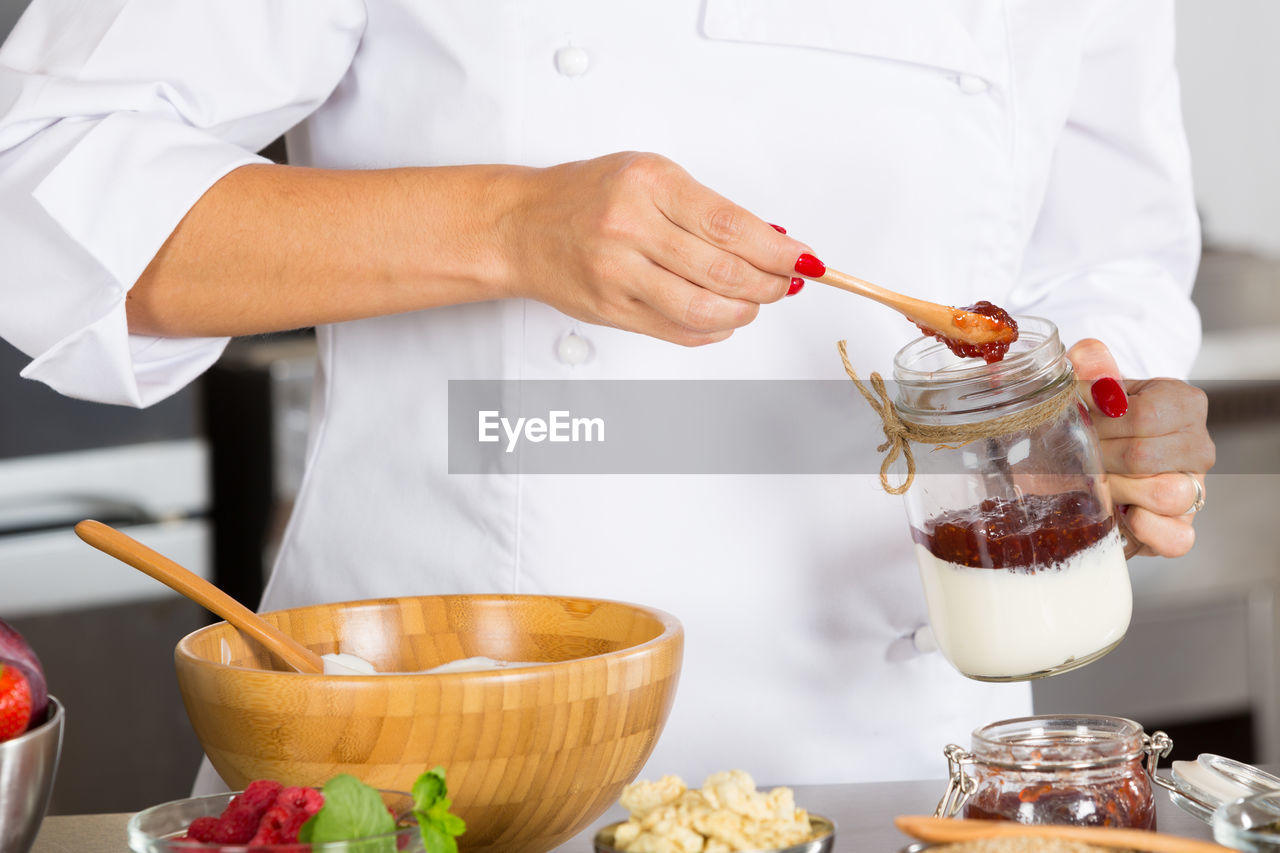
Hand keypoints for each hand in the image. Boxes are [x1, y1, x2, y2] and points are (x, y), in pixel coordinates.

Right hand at [497, 152, 811, 345]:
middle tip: (787, 284)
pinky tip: (722, 319)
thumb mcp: (648, 177)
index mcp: (648, 183)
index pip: (731, 225)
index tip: (803, 260)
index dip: (778, 250)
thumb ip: (705, 208)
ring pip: (704, 308)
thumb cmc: (586, 196)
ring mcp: (618, 273)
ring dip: (744, 312)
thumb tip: (769, 239)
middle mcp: (631, 227)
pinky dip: (711, 330)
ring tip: (754, 303)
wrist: (521, 226)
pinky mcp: (611, 309)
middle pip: (724, 270)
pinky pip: (677, 330)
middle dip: (769, 284)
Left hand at [1068, 339, 1214, 557]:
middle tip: (1076, 455)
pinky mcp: (1181, 526)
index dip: (1098, 420)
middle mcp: (1198, 446)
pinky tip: (1123, 516)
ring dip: (1116, 489)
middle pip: (1144, 456)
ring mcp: (1194, 489)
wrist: (1108, 459)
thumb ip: (1091, 367)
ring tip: (1096, 482)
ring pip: (1165, 493)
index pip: (1142, 414)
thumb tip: (1084, 353)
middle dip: (1098, 456)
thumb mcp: (1098, 389)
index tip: (1075, 418)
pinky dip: (1148, 529)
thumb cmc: (1105, 421)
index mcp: (1184, 403)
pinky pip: (1178, 537)